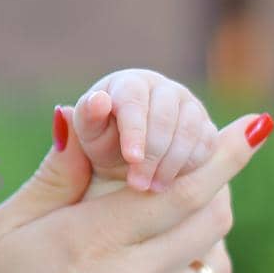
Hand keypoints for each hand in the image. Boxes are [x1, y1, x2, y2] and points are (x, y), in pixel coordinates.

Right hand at [0, 108, 268, 272]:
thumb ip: (52, 177)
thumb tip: (80, 119)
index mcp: (87, 242)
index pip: (180, 188)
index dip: (223, 155)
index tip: (253, 128)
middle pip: (209, 222)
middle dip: (215, 190)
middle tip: (199, 177)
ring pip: (213, 268)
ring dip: (203, 242)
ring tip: (173, 235)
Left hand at [73, 69, 216, 194]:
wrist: (127, 160)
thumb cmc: (101, 143)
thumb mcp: (86, 135)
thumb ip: (82, 123)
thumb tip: (65, 110)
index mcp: (129, 84)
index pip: (134, 100)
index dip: (135, 129)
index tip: (131, 158)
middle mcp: (163, 89)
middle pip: (167, 115)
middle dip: (153, 153)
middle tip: (138, 185)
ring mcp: (189, 106)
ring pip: (191, 129)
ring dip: (173, 163)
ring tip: (152, 189)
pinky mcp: (206, 129)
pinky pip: (208, 144)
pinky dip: (192, 165)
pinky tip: (170, 183)